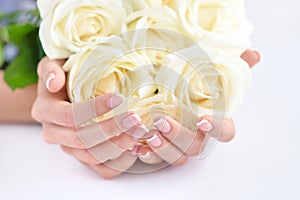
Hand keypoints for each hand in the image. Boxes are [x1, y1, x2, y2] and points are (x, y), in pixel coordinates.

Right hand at [31, 57, 147, 178]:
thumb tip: (54, 82)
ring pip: (93, 156)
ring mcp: (69, 148)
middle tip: (136, 118)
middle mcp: (54, 133)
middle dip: (112, 129)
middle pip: (82, 139)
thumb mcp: (54, 64)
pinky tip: (137, 148)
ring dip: (119, 145)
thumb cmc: (65, 76)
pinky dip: (120, 162)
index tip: (119, 98)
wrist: (67, 95)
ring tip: (140, 131)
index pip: (70, 116)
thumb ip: (51, 69)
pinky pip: (102, 169)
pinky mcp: (84, 158)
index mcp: (45, 111)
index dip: (94, 109)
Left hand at [137, 49, 260, 164]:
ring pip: (179, 157)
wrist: (164, 90)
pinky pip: (158, 161)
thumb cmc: (190, 82)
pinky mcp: (163, 149)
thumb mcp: (207, 69)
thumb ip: (231, 63)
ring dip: (165, 149)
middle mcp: (198, 136)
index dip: (217, 129)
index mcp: (213, 121)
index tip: (202, 118)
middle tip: (162, 121)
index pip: (226, 132)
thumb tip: (254, 55)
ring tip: (150, 135)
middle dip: (180, 136)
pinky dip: (149, 156)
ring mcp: (180, 145)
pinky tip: (138, 148)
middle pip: (196, 147)